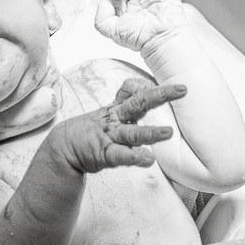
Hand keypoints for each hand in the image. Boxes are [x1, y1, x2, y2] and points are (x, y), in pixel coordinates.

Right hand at [47, 77, 181, 173]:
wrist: (63, 148)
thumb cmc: (91, 131)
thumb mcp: (108, 114)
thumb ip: (126, 104)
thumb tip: (144, 89)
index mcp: (117, 109)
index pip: (133, 90)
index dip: (151, 85)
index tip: (175, 85)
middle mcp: (115, 119)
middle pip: (138, 102)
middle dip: (160, 95)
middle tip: (182, 90)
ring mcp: (109, 136)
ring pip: (132, 132)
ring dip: (150, 132)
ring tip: (168, 133)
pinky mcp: (103, 154)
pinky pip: (120, 155)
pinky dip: (133, 157)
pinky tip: (146, 159)